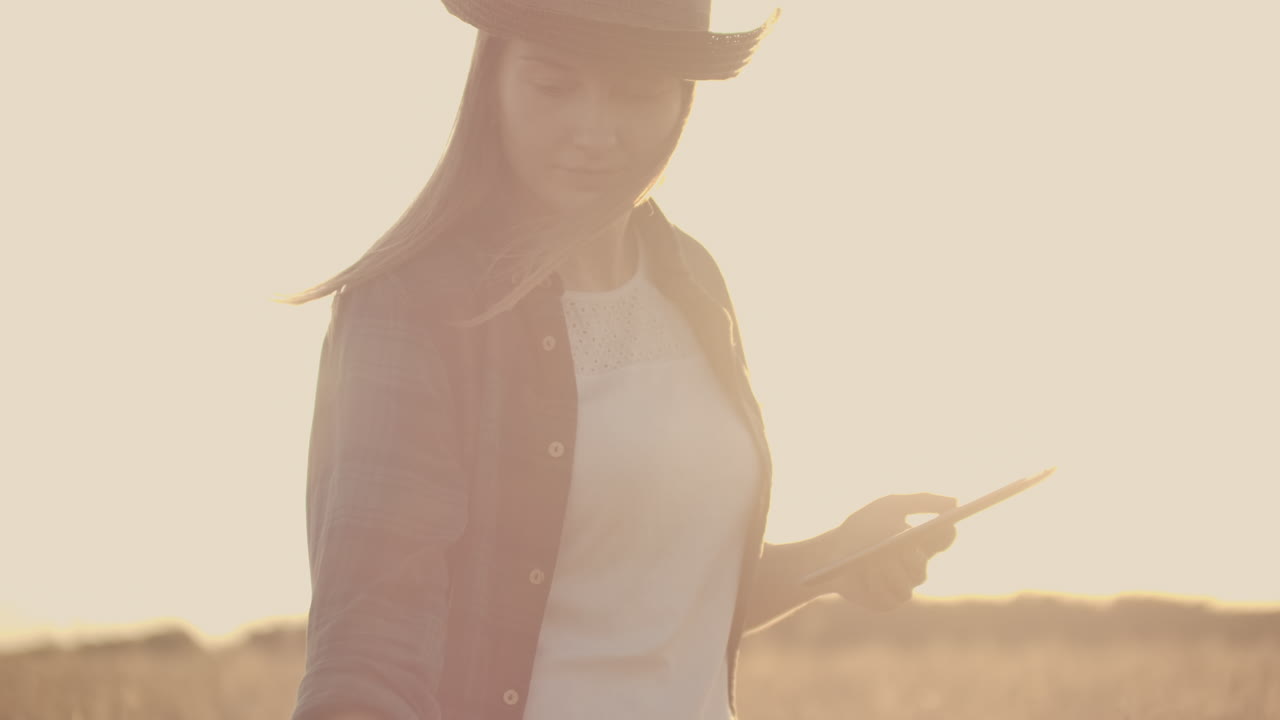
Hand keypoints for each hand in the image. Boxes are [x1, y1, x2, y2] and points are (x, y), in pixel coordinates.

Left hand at [813, 493, 957, 610]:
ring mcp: (902, 586)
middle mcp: (915, 567)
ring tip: (874, 559)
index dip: (945, 533)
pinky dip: (877, 584)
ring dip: (890, 570)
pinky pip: (891, 598)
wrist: (831, 551)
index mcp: (921, 542)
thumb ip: (922, 501)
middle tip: (901, 546)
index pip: (944, 538)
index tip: (940, 525)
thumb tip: (954, 502)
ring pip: (908, 583)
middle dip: (910, 556)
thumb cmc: (862, 527)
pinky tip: (865, 572)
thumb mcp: (889, 506)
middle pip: (922, 565)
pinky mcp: (886, 602)